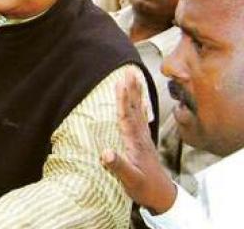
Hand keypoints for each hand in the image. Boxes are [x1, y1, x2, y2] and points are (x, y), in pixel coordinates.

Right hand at [101, 68, 176, 214]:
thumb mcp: (130, 180)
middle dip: (130, 89)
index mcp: (134, 142)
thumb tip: (104, 153)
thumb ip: (118, 166)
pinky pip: (141, 118)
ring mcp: (143, 137)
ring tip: (134, 77)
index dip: (122, 99)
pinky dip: (140, 106)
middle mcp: (140, 136)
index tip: (119, 82)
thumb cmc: (144, 188)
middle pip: (133, 108)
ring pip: (138, 110)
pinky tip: (139, 99)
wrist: (162, 195)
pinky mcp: (144, 141)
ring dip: (135, 93)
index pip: (126, 116)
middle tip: (129, 70)